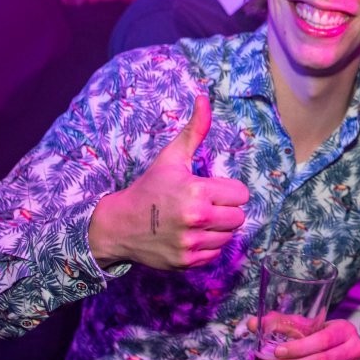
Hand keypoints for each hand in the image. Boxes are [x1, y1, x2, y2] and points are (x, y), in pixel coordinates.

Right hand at [88, 95, 248, 269]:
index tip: (210, 190)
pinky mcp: (187, 262)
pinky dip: (207, 247)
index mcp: (197, 191)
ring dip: (218, 229)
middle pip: (239, 217)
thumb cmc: (149, 188)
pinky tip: (189, 235)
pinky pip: (215, 254)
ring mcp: (192, 243)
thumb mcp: (172, 157)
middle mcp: (197, 219)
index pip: (241, 195)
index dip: (228, 191)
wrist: (118, 225)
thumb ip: (194, 131)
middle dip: (225, 210)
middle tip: (204, 205)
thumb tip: (205, 98)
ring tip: (196, 220)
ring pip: (229, 236)